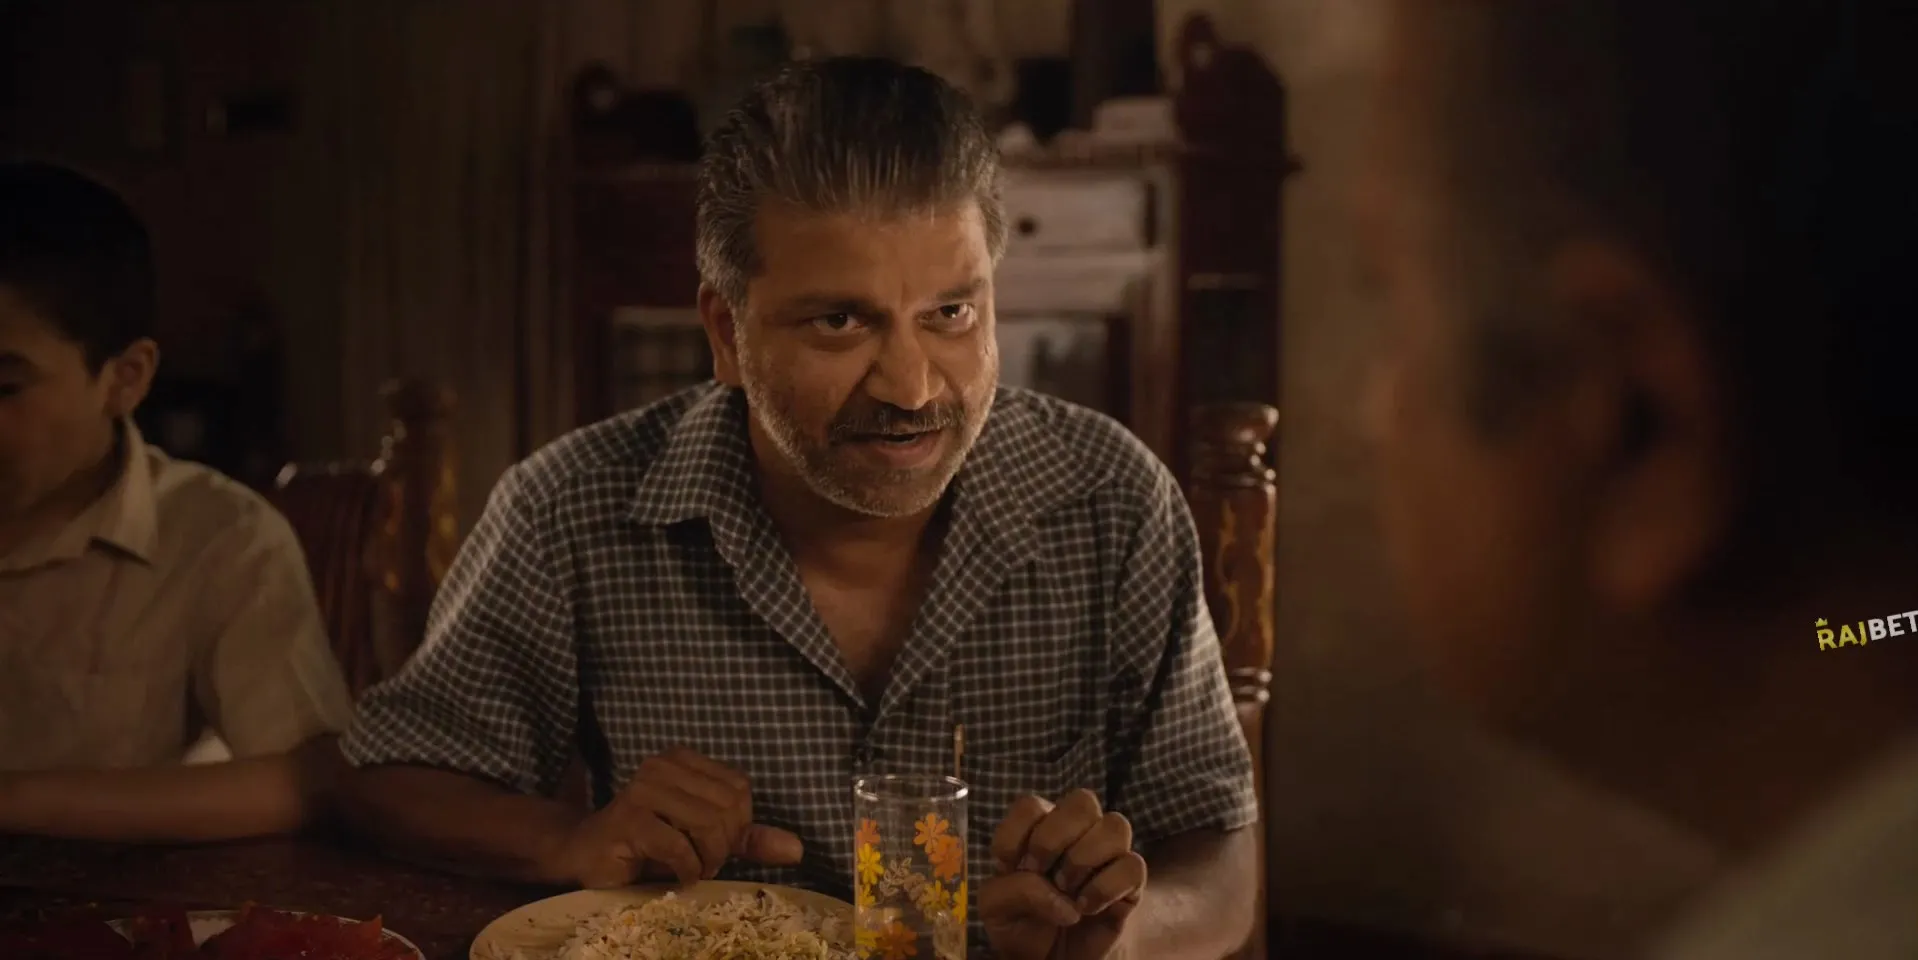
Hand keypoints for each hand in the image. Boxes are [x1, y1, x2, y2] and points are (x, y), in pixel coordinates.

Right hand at [550, 747, 803, 887]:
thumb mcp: (704, 841)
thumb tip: (797, 848)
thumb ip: (748, 840)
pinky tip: (675, 874)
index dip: (737, 826)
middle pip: (728, 808)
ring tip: (689, 868)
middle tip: (701, 863)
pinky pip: (679, 845)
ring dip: (705, 859)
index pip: (740, 790)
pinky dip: (685, 869)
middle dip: (722, 847)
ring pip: (708, 825)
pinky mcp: (629, 818)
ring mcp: (644, 788)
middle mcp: (664, 765)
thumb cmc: (648, 847)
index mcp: (684, 759)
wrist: (586, 856)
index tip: (715, 847)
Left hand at [980, 790, 1146, 959]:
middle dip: (1053, 838)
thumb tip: (1055, 891)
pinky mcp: (1130, 883)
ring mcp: (1107, 855)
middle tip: (1041, 872)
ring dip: (1083, 859)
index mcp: (1038, 829)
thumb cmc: (1022, 927)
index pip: (1032, 805)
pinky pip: (1133, 866)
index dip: (1017, 834)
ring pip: (1115, 825)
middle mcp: (1076, 834)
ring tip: (1067, 890)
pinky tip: (1087, 907)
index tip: (1009, 867)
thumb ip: (1012, 889)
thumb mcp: (996, 910)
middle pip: (1082, 801)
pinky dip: (1105, 887)